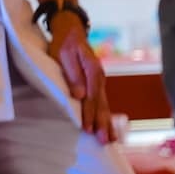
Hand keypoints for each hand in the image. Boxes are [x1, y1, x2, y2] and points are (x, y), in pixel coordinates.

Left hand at [45, 15, 114, 141]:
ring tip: (110, 141)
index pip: (91, 96)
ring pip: (104, 105)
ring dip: (107, 123)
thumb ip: (72, 74)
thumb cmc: (64, 43)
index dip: (89, 113)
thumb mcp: (64, 54)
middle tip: (104, 142)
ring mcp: (99, 82)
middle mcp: (99, 77)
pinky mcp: (96, 86)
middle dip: (103, 123)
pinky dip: (106, 117)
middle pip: (102, 103)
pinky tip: (109, 130)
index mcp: (92, 70)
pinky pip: (102, 103)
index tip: (87, 128)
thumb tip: (79, 94)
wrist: (71, 31)